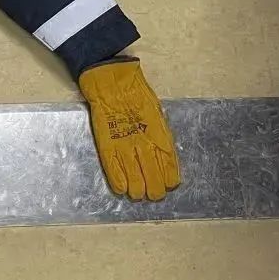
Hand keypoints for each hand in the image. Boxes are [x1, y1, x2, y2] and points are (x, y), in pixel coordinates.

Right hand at [79, 58, 180, 201]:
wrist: (113, 84)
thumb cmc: (136, 94)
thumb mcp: (156, 113)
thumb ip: (158, 133)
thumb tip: (161, 151)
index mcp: (160, 134)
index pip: (169, 163)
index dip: (170, 176)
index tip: (171, 184)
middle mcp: (144, 143)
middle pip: (153, 174)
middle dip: (155, 188)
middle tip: (154, 195)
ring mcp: (125, 146)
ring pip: (135, 176)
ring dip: (138, 189)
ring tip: (139, 195)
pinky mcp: (108, 146)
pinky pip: (114, 168)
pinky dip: (119, 181)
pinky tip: (122, 190)